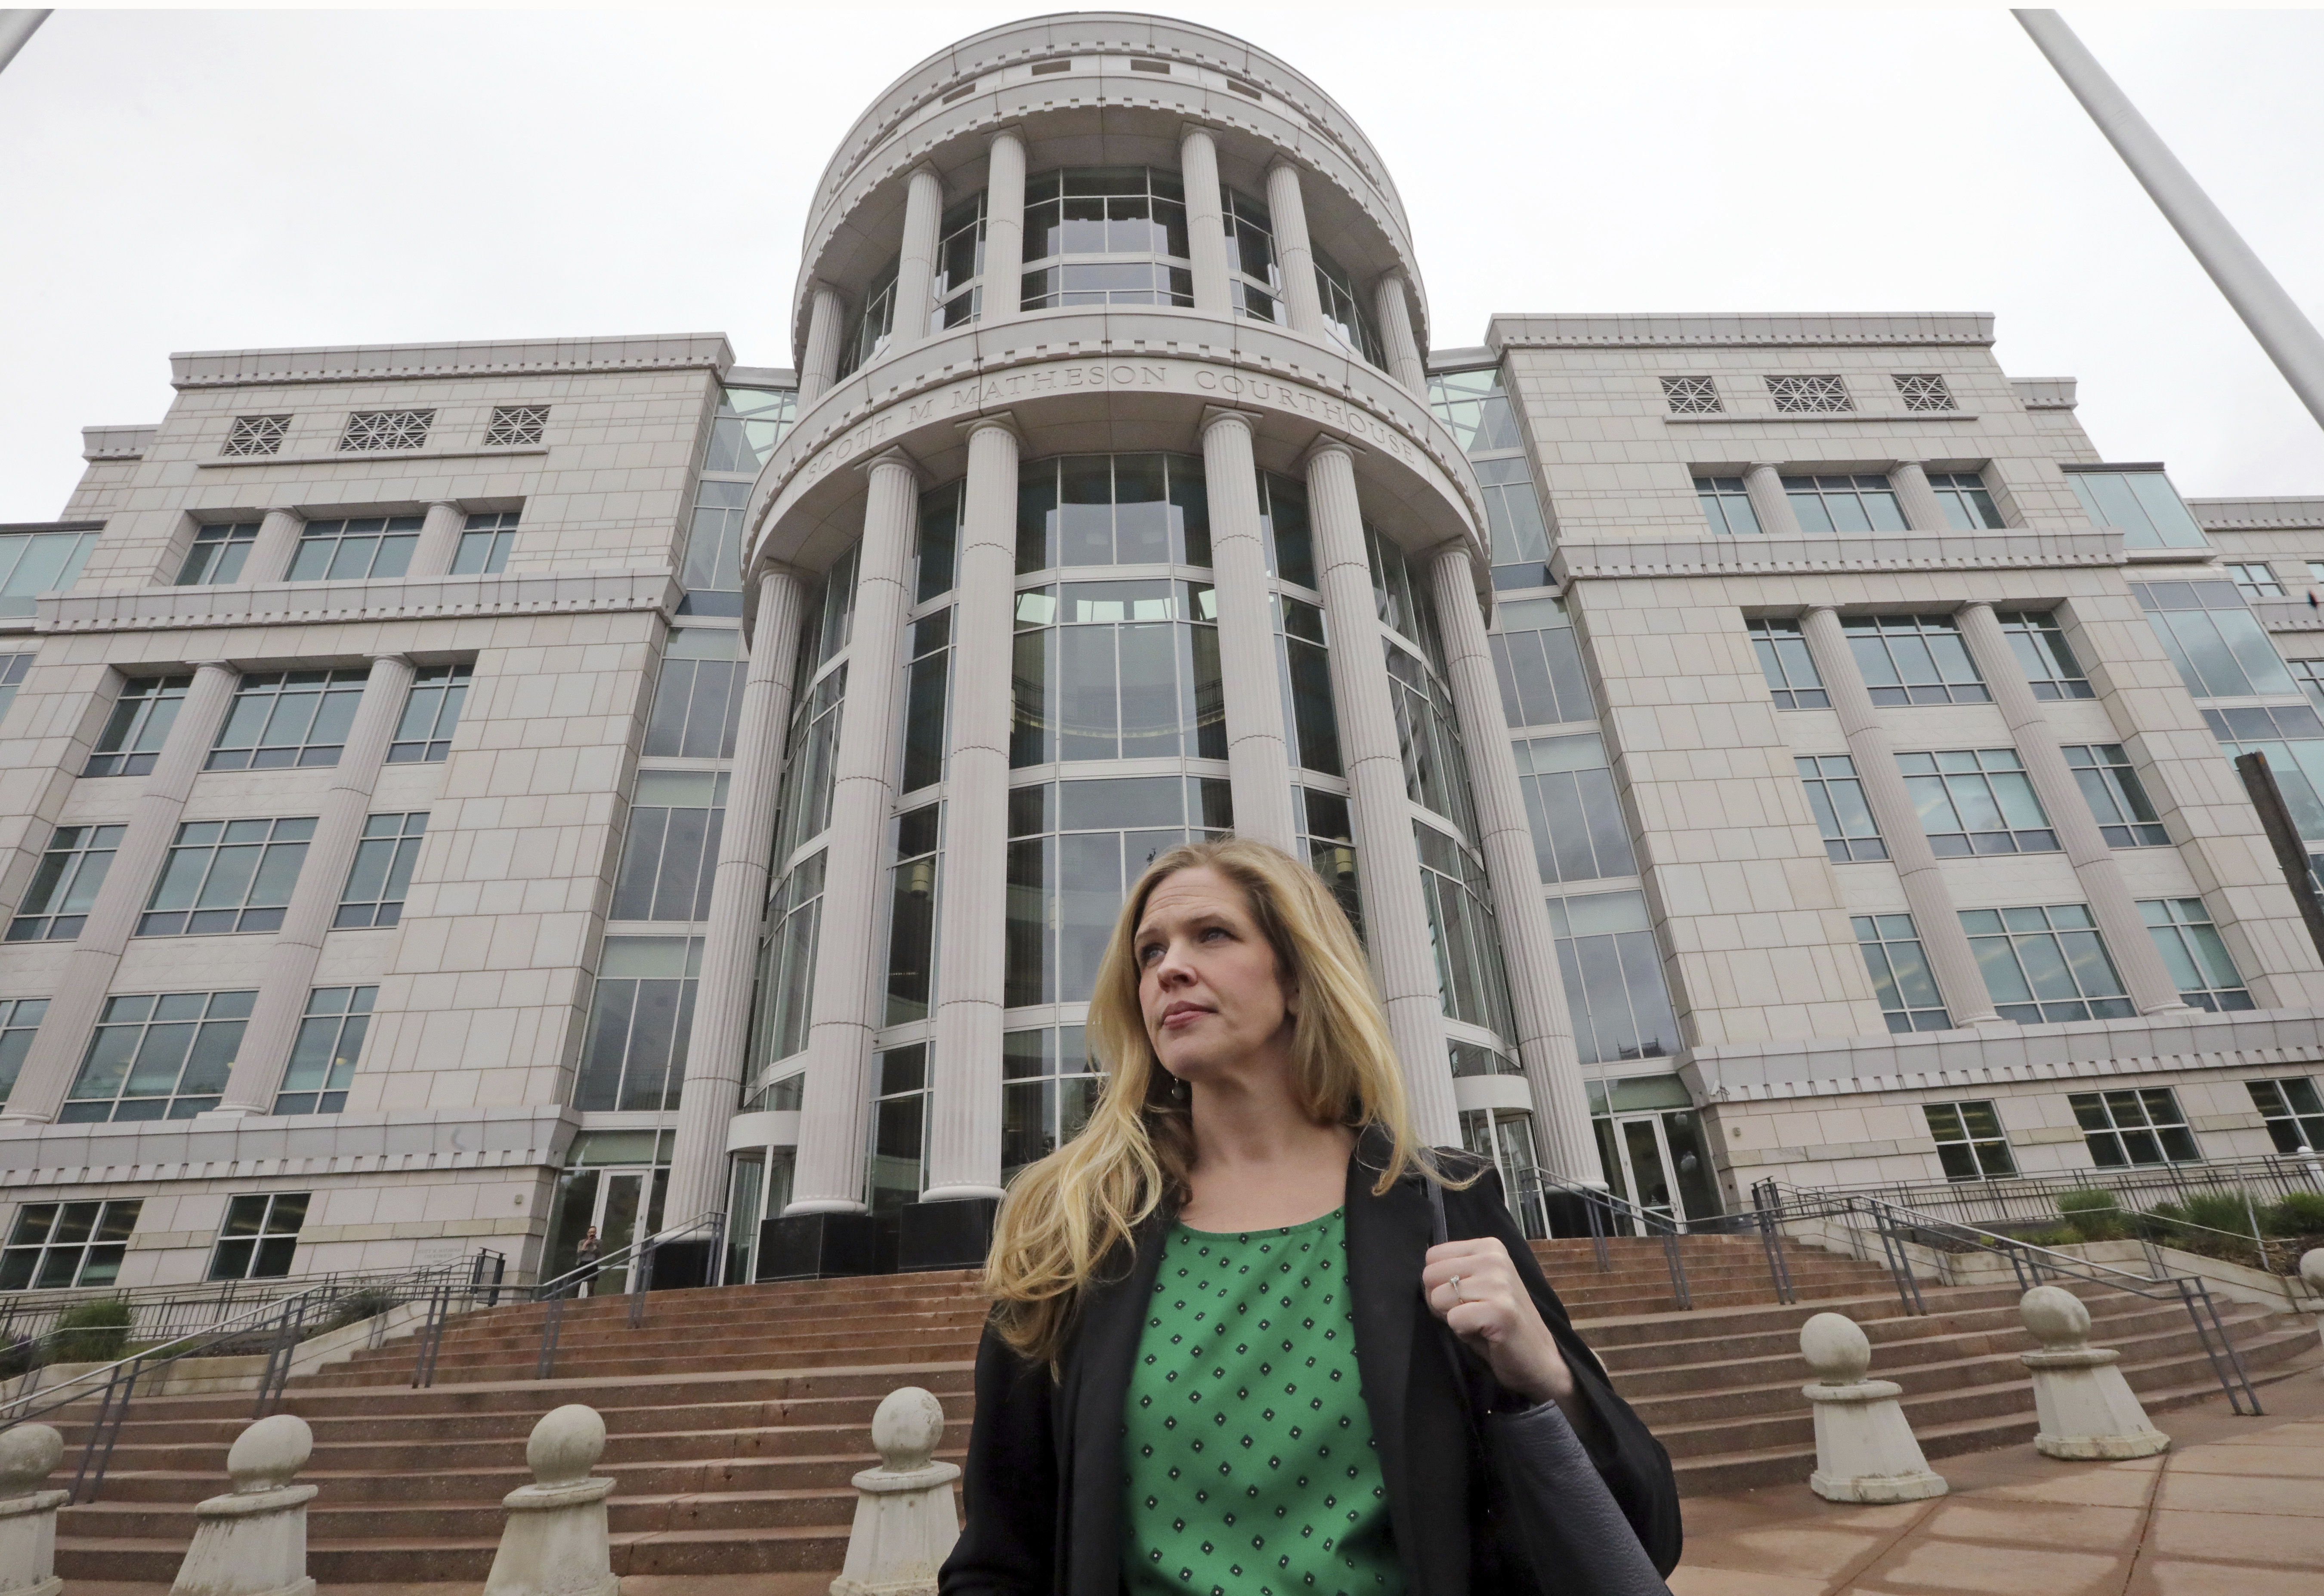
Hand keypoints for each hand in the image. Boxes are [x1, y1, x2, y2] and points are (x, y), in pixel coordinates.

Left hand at [1422, 1236, 1574, 1407]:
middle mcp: (1494, 1258)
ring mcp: (1499, 1283)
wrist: (1539, 1359)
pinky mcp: (1499, 1310)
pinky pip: (1454, 1319)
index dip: (1438, 1284)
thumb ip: (1453, 1273)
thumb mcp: (1477, 1286)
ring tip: (1479, 1323)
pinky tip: (1486, 1334)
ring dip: (1453, 1318)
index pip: (1432, 1256)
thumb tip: (1423, 1275)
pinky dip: (1463, 1332)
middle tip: (1469, 1314)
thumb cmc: (1500, 1324)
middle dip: (1441, 1301)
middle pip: (1430, 1275)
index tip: (1464, 1298)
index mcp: (1489, 1247)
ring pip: (1438, 1298)